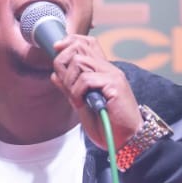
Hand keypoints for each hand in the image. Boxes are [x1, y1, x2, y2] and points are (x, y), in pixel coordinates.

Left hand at [47, 33, 141, 152]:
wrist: (126, 141)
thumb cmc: (107, 125)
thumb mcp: (82, 105)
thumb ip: (70, 89)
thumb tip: (54, 75)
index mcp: (103, 71)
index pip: (87, 42)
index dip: (70, 42)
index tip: (57, 49)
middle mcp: (109, 68)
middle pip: (79, 47)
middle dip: (62, 63)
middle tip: (65, 85)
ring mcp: (112, 75)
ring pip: (79, 61)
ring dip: (70, 81)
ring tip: (76, 99)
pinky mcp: (115, 85)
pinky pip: (86, 79)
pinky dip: (77, 92)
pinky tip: (82, 103)